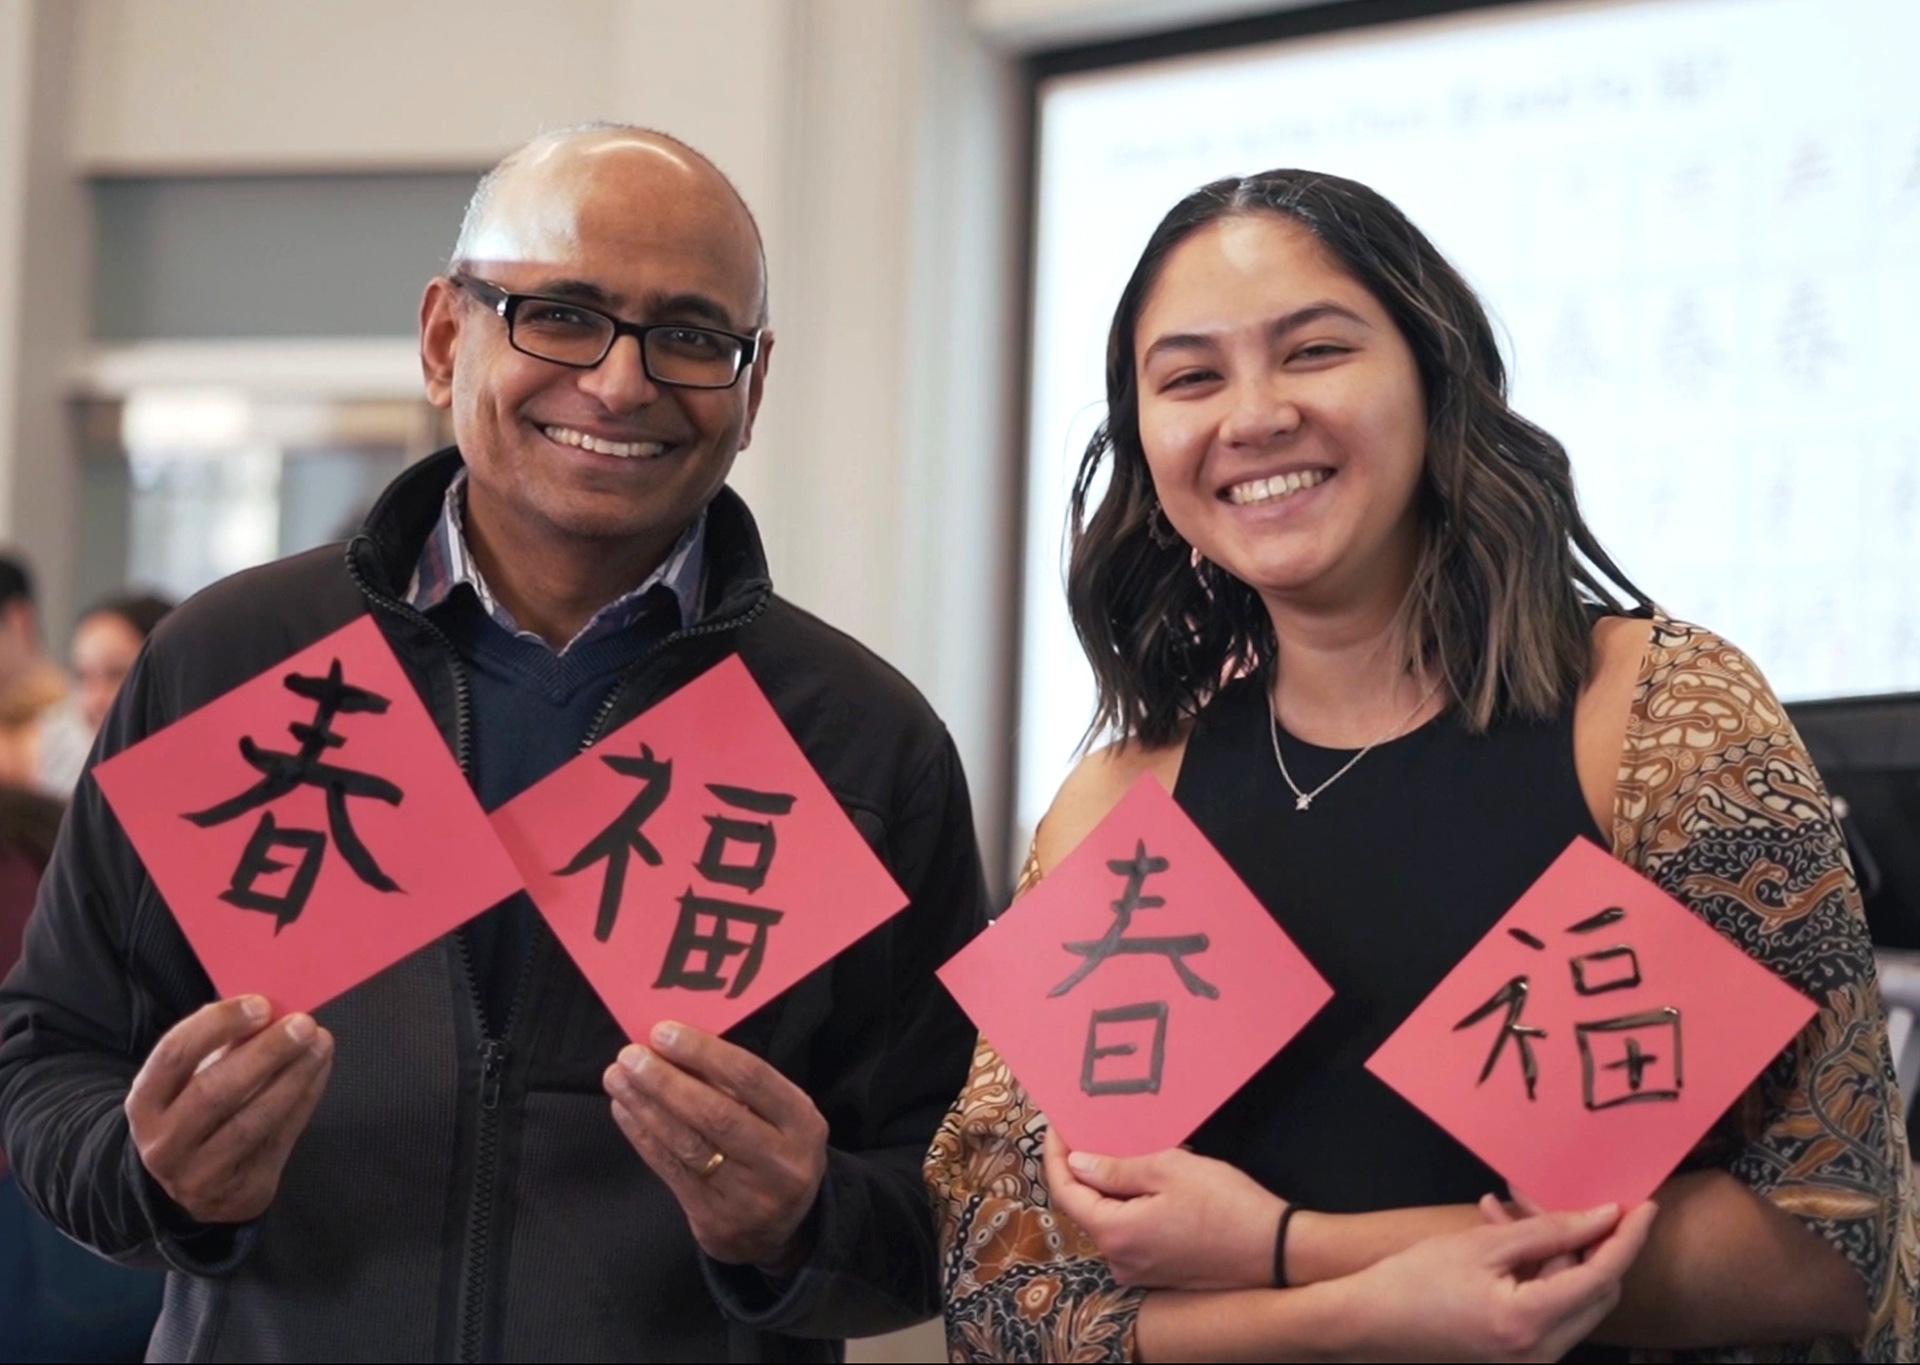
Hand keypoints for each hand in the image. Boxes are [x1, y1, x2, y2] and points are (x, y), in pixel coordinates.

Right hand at [125, 995, 333, 1224]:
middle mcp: (163, 1143)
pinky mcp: (240, 1191)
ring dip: (293, 1078)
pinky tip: (319, 1071)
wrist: (190, 1189)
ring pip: (251, 1122)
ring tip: (320, 1044)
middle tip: (303, 1024)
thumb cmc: (196, 1114)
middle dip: (265, 1054)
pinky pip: (279, 1140)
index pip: (174, 1057)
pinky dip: (305, 1100)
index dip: (219, 1026)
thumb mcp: (191, 1080)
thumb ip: (221, 1046)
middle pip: (214, 1093)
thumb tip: (270, 1009)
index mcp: (144, 1104)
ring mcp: (199, 1173)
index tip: (261, 1004)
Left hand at [604, 1021, 827, 1269]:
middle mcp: (780, 1161)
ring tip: (617, 1078)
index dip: (703, 1052)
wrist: (780, 1229)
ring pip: (688, 1143)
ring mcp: (747, 1195)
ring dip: (646, 1106)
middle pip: (715, 1113)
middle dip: (666, 1080)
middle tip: (630, 1055)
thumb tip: (676, 1046)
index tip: (663, 1032)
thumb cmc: (774, 1151)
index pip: (751, 1078)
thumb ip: (737, 1086)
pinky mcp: (714, 1218)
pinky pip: (671, 1170)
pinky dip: (643, 1137)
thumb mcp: (778, 1116)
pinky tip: (625, 1111)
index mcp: (802, 1123)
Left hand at [1042, 1128, 1282, 1289]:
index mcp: (1116, 1234)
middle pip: (1087, 1207)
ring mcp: (1139, 1270)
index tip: (1058, 1126)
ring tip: (1125, 1148)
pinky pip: (1131, 1232)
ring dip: (1112, 1185)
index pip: (1066, 1192)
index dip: (1056, 1156)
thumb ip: (1116, 1168)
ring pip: (1111, 1219)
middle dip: (1086, 1167)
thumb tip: (1078, 1163)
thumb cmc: (1227, 1207)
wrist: (1276, 1251)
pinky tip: (1148, 1179)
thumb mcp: (1170, 1171)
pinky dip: (1131, 1204)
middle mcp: (1120, 1260)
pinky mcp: (1159, 1272)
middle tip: (1091, 1129)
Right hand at [1346, 1200, 1657, 1361]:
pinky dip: (1537, 1274)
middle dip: (1585, 1242)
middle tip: (1550, 1198)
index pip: (1602, 1276)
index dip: (1628, 1238)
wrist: (1371, 1323)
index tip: (1645, 1205)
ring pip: (1572, 1298)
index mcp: (1532, 1323)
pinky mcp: (1521, 1357)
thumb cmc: (1417, 1280)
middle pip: (1595, 1292)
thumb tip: (1603, 1217)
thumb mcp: (1482, 1244)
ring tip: (1505, 1210)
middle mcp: (1542, 1354)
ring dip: (1554, 1253)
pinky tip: (1501, 1237)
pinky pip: (1549, 1310)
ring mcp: (1533, 1361)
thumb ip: (1548, 1231)